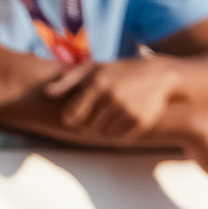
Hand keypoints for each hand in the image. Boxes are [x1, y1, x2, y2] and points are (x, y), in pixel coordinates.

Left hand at [43, 54, 179, 142]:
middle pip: (85, 128)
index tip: (80, 111)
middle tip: (101, 111)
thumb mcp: (95, 69)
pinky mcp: (140, 121)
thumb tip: (45, 94)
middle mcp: (111, 95)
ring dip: (104, 129)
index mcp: (97, 81)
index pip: (70, 117)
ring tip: (113, 113)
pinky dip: (119, 134)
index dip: (72, 117)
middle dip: (89, 123)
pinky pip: (118, 139)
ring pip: (101, 136)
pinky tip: (124, 119)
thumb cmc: (120, 72)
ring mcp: (127, 109)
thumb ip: (67, 81)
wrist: (162, 75)